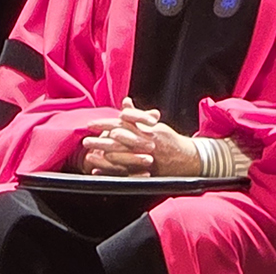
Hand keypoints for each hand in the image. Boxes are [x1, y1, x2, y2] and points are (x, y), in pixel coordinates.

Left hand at [78, 99, 199, 176]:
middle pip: (119, 141)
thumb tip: (125, 101)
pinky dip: (111, 173)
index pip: (122, 124)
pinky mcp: (147, 172)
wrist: (189, 158)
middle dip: (101, 141)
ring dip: (104, 157)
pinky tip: (98, 173)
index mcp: (146, 129)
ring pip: (122, 158)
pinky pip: (126, 174)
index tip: (90, 124)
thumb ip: (137, 114)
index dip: (105, 124)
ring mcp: (147, 158)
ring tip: (89, 157)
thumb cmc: (168, 140)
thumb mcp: (154, 124)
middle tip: (85, 141)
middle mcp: (146, 143)